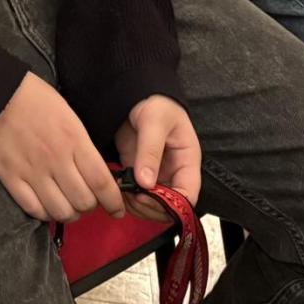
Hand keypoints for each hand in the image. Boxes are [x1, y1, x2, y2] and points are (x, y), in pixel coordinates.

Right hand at [0, 72, 124, 222]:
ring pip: (61, 211)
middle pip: (84, 202)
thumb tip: (93, 169)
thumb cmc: (32, 96)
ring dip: (69, 213)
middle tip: (88, 201)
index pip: (102, 182)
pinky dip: (44, 213)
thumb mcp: (67, 113)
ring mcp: (32, 171)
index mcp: (74, 139)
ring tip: (68, 206)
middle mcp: (56, 160)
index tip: (117, 209)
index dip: (114, 202)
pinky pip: (33, 209)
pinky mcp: (10, 177)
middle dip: (91, 207)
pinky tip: (47, 206)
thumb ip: (81, 143)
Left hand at [114, 95, 202, 222]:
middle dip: (150, 207)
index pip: (188, 197)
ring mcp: (156, 176)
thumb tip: (146, 183)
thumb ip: (150, 151)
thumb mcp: (154, 122)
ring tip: (121, 190)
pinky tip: (116, 186)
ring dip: (136, 205)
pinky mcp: (139, 174)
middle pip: (169, 208)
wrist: (137, 95)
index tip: (147, 197)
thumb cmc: (155, 104)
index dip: (171, 205)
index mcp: (187, 162)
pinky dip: (126, 197)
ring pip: (152, 206)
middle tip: (130, 195)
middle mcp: (174, 174)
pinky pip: (136, 196)